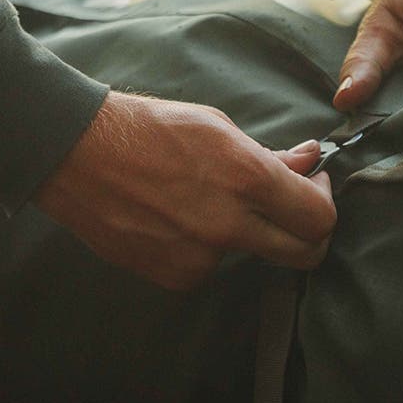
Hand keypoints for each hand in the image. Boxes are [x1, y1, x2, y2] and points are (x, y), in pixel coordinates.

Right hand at [35, 91, 336, 290]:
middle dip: (310, 233)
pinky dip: (205, 245)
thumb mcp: (216, 126)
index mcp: (245, 179)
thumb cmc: (146, 128)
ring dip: (245, 232)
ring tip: (205, 196)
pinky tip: (177, 214)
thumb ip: (268, 154)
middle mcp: (227, 226)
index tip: (314, 184)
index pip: (318, 217)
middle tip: (295, 208)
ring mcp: (199, 258)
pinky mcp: (172, 276)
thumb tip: (308, 161)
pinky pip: (209, 265)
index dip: (326, 202)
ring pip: (250, 255)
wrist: (76, 155)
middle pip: (303, 253)